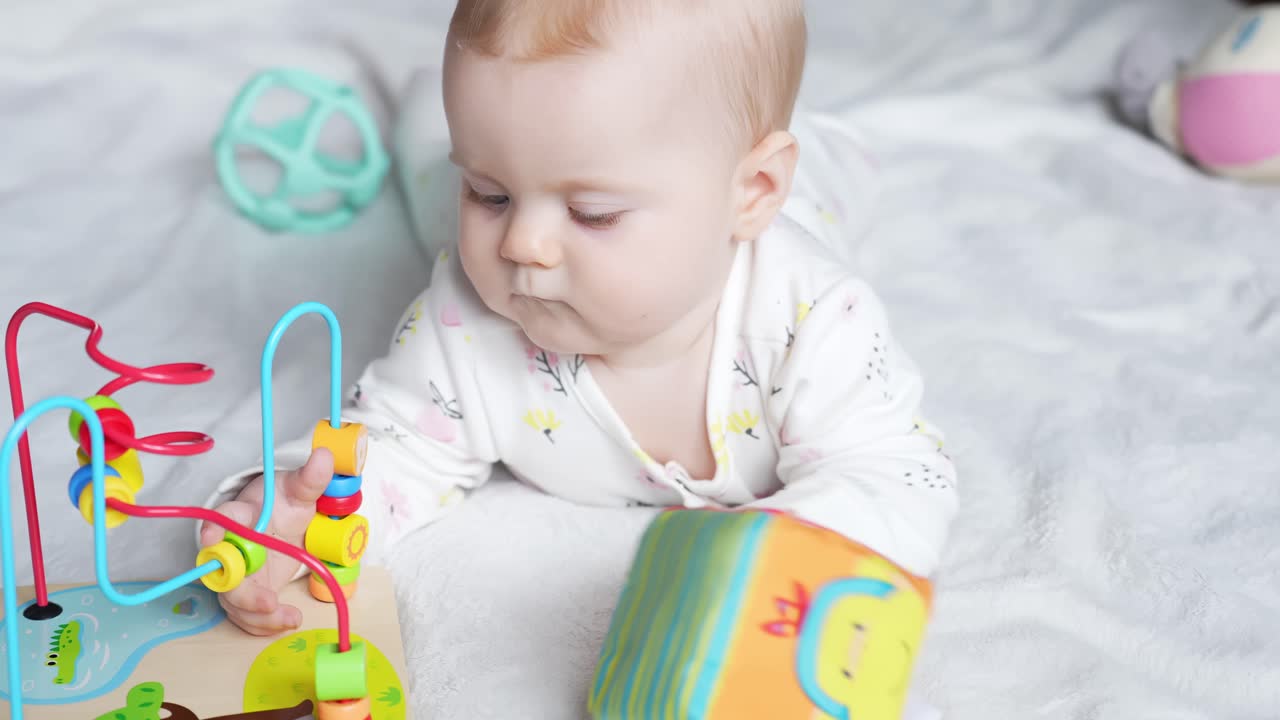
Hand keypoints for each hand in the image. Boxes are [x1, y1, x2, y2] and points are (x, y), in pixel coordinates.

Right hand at [199, 448, 333, 634]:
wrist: (283, 521)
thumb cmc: (285, 502)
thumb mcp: (300, 491)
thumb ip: (311, 478)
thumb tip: (324, 456)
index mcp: (241, 515)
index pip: (222, 519)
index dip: (214, 529)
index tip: (213, 538)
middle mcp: (231, 546)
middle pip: (223, 571)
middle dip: (241, 590)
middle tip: (268, 601)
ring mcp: (236, 571)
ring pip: (232, 598)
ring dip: (257, 614)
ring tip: (289, 618)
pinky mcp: (246, 591)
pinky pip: (245, 613)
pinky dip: (263, 623)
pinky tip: (287, 620)